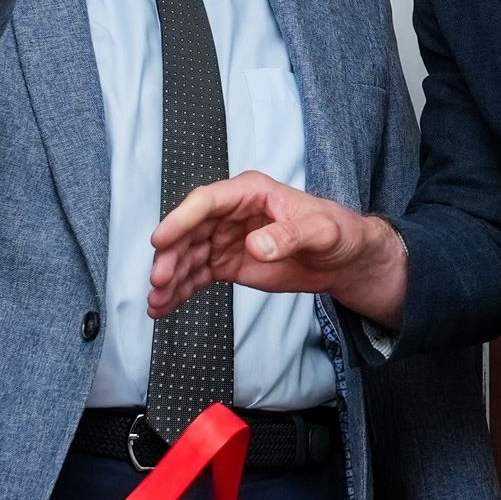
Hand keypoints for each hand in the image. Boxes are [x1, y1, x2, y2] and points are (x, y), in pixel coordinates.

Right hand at [147, 172, 408, 322]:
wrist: (344, 259)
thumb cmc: (336, 232)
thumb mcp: (320, 231)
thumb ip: (289, 236)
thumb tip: (256, 245)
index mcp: (249, 193)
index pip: (207, 202)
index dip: (181, 219)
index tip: (161, 240)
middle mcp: (230, 213)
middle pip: (189, 231)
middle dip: (170, 256)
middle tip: (159, 280)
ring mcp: (225, 239)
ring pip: (188, 256)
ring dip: (170, 278)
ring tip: (156, 302)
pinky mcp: (226, 263)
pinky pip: (196, 275)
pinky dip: (179, 291)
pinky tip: (163, 307)